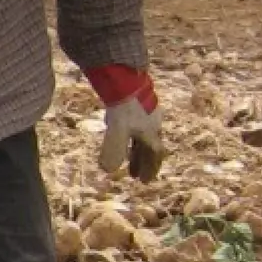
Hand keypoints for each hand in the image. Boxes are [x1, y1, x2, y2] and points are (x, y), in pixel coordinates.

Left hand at [87, 65, 163, 180]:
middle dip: (142, 162)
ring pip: (143, 137)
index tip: (144, 181)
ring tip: (129, 160)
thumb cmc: (124, 107)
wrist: (126, 80)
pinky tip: (122, 135)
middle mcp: (152, 125)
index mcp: (151, 133)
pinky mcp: (137, 106)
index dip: (150, 169)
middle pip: (149, 148)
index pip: (154, 155)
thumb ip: (114, 150)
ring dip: (136, 151)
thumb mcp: (117, 130)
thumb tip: (107, 171)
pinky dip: (130, 136)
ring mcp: (146, 115)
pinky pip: (136, 126)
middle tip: (135, 175)